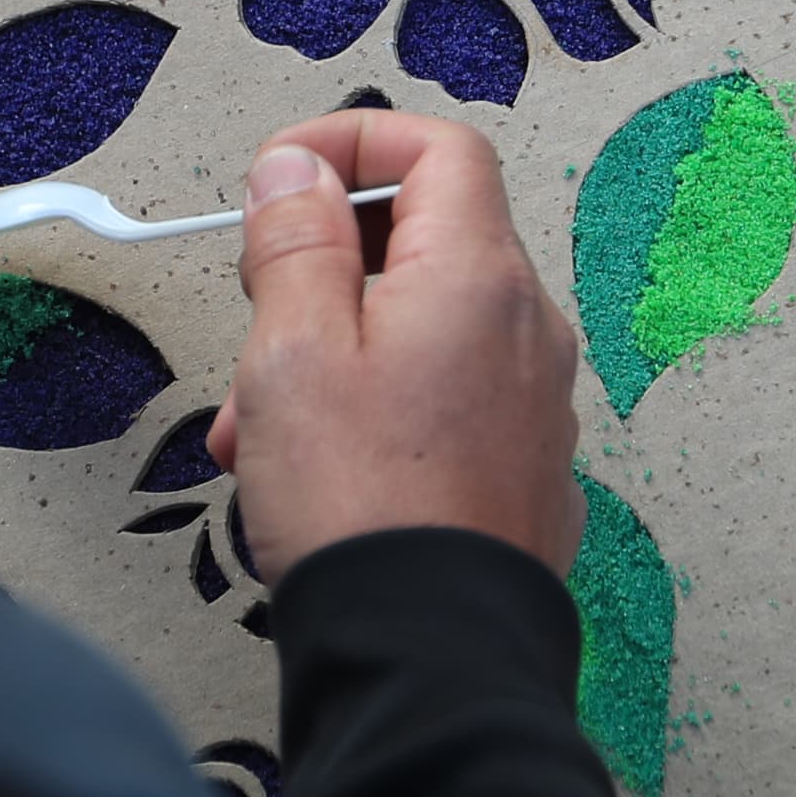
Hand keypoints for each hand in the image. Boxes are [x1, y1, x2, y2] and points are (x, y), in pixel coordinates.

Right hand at [204, 111, 582, 577]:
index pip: (440, 148)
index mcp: (478, 278)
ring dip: (336, 352)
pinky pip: (447, 401)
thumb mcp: (294, 351)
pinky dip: (379, 408)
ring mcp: (534, 404)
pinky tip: (317, 473)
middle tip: (260, 312)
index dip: (356, 141)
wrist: (429, 654)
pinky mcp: (524, 470)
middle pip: (428, 241)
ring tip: (261, 424)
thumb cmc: (365, 509)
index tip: (285, 175)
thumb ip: (297, 241)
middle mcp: (527, 331)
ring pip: (425, 331)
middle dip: (326, 268)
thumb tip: (299, 167)